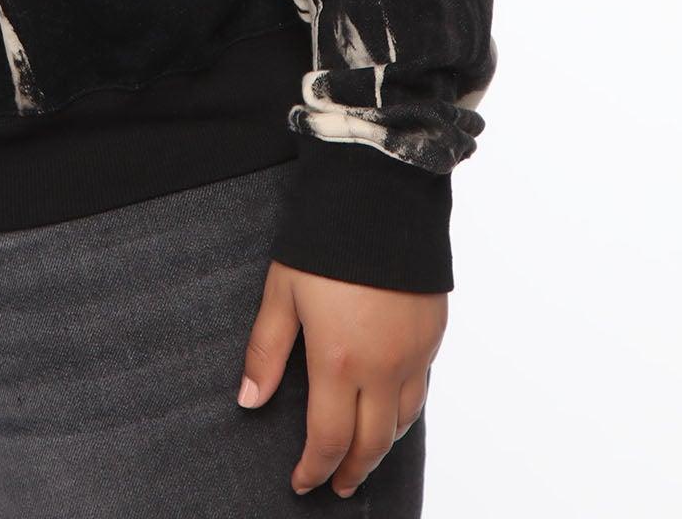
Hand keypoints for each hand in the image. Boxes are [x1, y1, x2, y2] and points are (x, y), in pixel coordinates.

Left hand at [237, 259, 444, 496]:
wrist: (381, 196)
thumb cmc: (324, 240)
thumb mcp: (282, 292)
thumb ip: (266, 350)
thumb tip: (249, 399)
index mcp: (338, 360)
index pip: (328, 440)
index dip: (314, 469)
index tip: (301, 482)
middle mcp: (382, 367)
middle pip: (371, 443)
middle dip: (352, 471)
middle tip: (337, 485)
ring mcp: (413, 353)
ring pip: (402, 422)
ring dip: (381, 448)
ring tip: (363, 458)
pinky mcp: (433, 334)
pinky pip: (420, 389)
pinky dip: (403, 411)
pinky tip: (390, 410)